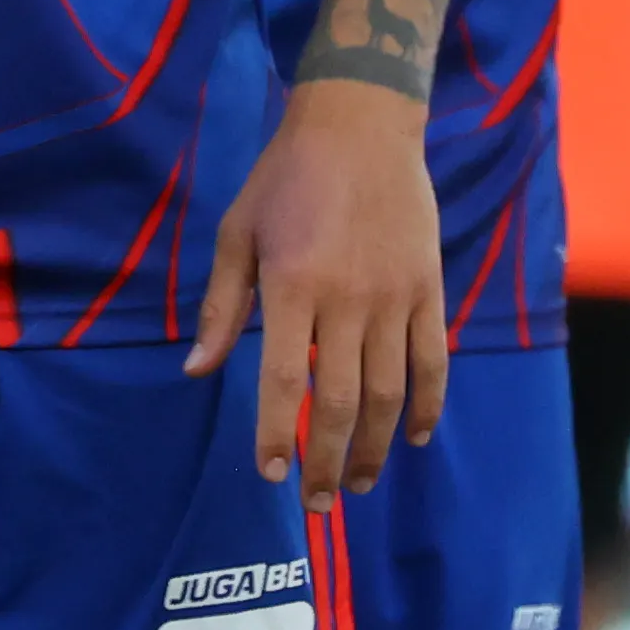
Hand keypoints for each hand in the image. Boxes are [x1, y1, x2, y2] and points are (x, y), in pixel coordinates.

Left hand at [187, 79, 449, 510]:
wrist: (360, 127)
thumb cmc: (285, 179)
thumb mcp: (237, 233)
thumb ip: (222, 308)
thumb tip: (196, 371)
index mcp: (291, 285)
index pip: (283, 381)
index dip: (274, 434)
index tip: (270, 475)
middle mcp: (347, 298)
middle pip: (339, 402)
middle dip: (326, 460)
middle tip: (318, 502)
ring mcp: (395, 297)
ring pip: (389, 394)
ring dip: (373, 447)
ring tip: (357, 483)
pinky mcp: (428, 290)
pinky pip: (433, 362)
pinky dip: (426, 407)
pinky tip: (411, 438)